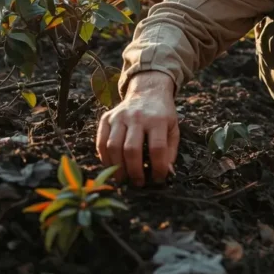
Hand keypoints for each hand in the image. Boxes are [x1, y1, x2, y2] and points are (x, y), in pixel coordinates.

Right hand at [96, 71, 178, 186]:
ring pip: (113, 146)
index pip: (157, 148)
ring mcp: (119, 116)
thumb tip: (167, 173)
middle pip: (131, 149)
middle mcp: (137, 117)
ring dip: (117, 167)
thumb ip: (170, 151)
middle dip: (134, 171)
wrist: (148, 91)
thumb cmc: (162, 115)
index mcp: (158, 120)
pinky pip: (101, 141)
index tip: (158, 179)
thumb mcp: (173, 129)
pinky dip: (104, 157)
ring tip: (122, 178)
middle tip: (137, 183)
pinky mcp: (107, 118)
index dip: (158, 168)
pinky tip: (111, 166)